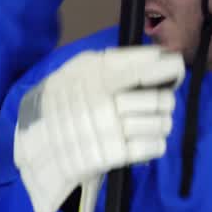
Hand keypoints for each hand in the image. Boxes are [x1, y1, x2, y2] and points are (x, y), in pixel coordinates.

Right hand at [13, 46, 182, 211]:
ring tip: (153, 123)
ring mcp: (109, 129)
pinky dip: (157, 144)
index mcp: (96, 74)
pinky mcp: (112, 155)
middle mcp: (104, 100)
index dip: (169, 67)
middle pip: (159, 98)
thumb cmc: (61, 104)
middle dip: (166, 100)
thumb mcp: (77, 71)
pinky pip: (153, 147)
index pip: (145, 66)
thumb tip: (157, 55)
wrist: (35, 147)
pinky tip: (148, 141)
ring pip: (161, 123)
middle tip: (161, 102)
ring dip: (163, 123)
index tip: (176, 67)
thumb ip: (113, 61)